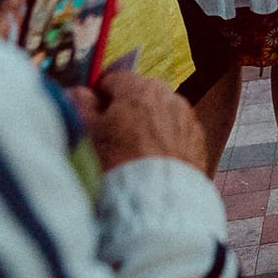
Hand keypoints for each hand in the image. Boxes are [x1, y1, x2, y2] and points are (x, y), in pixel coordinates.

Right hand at [68, 70, 208, 173]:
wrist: (158, 199)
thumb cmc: (120, 162)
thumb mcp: (88, 131)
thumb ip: (80, 105)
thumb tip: (79, 93)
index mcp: (140, 88)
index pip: (114, 79)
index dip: (99, 96)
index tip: (92, 113)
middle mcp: (169, 96)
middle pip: (140, 95)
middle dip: (125, 110)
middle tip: (110, 137)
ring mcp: (187, 118)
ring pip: (160, 114)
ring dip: (146, 126)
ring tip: (131, 153)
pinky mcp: (198, 141)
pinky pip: (175, 133)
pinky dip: (164, 142)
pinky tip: (151, 162)